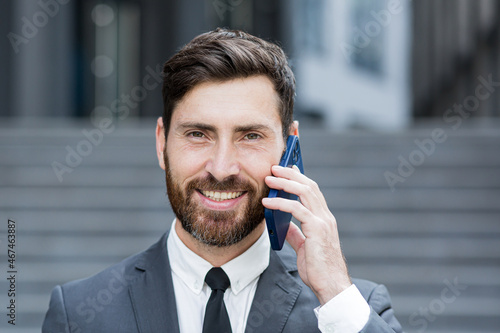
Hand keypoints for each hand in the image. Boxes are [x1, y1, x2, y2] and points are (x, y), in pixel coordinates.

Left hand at [262, 165, 351, 304]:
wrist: (330, 285)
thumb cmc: (319, 269)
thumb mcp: (304, 247)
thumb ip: (296, 234)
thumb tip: (284, 225)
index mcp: (323, 219)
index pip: (313, 191)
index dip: (300, 178)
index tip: (288, 167)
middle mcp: (325, 217)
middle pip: (309, 186)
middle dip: (290, 174)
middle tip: (274, 168)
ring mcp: (323, 221)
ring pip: (305, 192)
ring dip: (285, 183)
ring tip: (269, 179)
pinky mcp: (317, 229)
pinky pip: (296, 209)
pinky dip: (280, 203)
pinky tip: (267, 203)